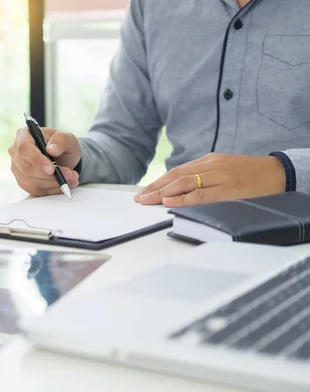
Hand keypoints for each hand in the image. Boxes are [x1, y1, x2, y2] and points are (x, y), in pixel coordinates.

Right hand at [9, 127, 80, 195]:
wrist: (62, 158)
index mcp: (23, 135)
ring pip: (31, 182)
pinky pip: (34, 190)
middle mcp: (16, 151)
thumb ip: (61, 140)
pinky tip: (63, 185)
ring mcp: (17, 168)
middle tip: (69, 174)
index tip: (52, 169)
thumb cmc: (62, 145)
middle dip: (49, 175)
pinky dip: (51, 189)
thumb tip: (51, 150)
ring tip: (71, 178)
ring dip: (53, 183)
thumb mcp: (68, 138)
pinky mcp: (22, 181)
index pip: (24, 149)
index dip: (37, 160)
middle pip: (26, 168)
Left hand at [134, 154, 285, 207]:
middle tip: (139, 199)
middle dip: (155, 188)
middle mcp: (211, 166)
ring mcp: (219, 177)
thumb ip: (204, 177)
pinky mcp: (228, 189)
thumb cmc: (250, 175)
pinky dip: (183, 199)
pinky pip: (201, 194)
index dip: (158, 182)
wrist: (279, 173)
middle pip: (176, 176)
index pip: (177, 171)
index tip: (144, 192)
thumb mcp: (224, 170)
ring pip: (184, 184)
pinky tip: (169, 202)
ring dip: (162, 193)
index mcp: (209, 161)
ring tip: (147, 201)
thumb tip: (180, 189)